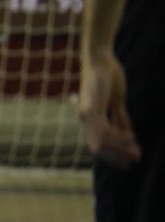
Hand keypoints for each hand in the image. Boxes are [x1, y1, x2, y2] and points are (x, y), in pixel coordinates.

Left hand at [79, 51, 140, 167]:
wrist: (99, 59)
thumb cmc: (107, 78)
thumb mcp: (116, 101)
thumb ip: (119, 117)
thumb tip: (128, 132)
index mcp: (90, 119)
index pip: (99, 145)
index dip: (114, 155)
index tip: (128, 162)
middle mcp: (85, 119)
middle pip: (99, 148)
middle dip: (118, 156)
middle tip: (136, 159)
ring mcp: (86, 114)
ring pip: (102, 141)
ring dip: (121, 148)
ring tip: (136, 150)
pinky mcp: (90, 107)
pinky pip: (103, 129)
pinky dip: (117, 136)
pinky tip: (130, 136)